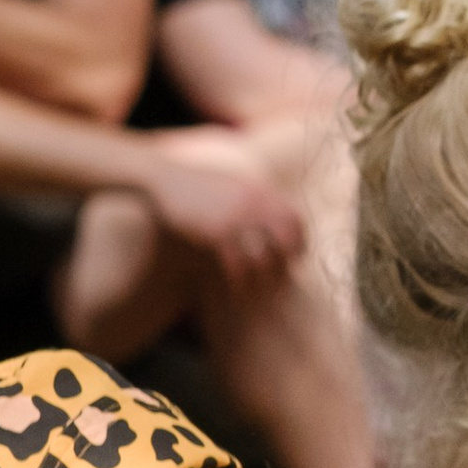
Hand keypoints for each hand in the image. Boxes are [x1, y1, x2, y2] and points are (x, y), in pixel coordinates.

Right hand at [142, 144, 304, 282]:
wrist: (168, 178)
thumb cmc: (199, 185)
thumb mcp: (233, 185)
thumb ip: (253, 198)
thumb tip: (269, 214)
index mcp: (261, 192)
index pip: (295, 219)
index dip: (300, 241)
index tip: (295, 257)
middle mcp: (255, 204)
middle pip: (287, 239)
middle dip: (288, 261)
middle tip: (283, 276)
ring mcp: (237, 218)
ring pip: (264, 255)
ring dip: (265, 276)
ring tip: (261, 289)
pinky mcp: (218, 231)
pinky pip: (238, 262)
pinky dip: (240, 279)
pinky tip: (237, 288)